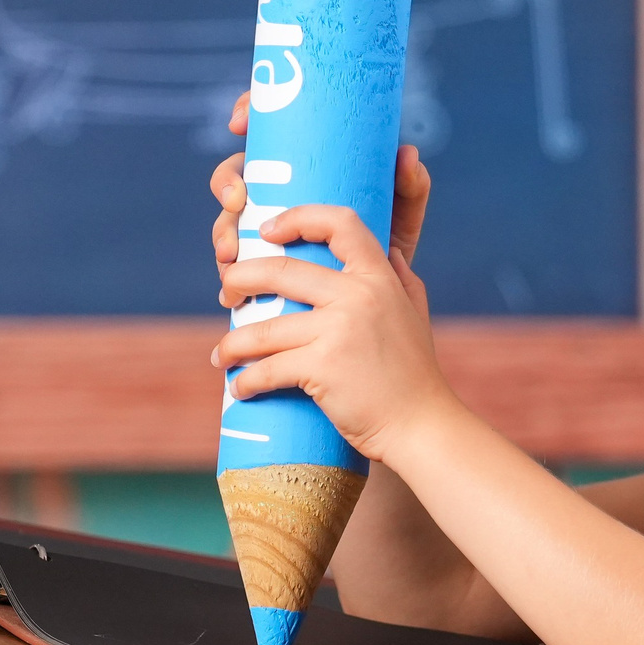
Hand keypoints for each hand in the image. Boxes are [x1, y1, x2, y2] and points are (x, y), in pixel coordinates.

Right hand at [212, 92, 431, 266]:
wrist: (381, 298)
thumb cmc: (390, 239)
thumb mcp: (401, 211)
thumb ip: (410, 184)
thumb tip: (406, 152)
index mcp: (305, 163)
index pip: (267, 126)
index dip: (245, 112)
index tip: (237, 123)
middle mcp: (279, 189)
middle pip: (237, 172)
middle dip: (226, 183)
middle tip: (237, 201)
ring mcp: (265, 224)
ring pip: (229, 218)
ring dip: (222, 232)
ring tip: (231, 254)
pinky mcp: (260, 260)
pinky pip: (233, 261)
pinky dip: (227, 273)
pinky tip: (228, 288)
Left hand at [212, 201, 459, 463]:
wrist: (421, 426)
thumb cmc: (416, 374)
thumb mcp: (415, 313)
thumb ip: (400, 278)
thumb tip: (387, 248)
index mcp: (380, 278)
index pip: (340, 224)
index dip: (299, 218)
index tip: (269, 230)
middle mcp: (359, 296)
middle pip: (280, 270)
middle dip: (240, 278)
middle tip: (226, 294)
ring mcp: (339, 331)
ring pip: (263, 329)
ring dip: (232, 344)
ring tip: (222, 355)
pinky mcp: (322, 368)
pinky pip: (267, 369)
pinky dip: (246, 381)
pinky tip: (240, 388)